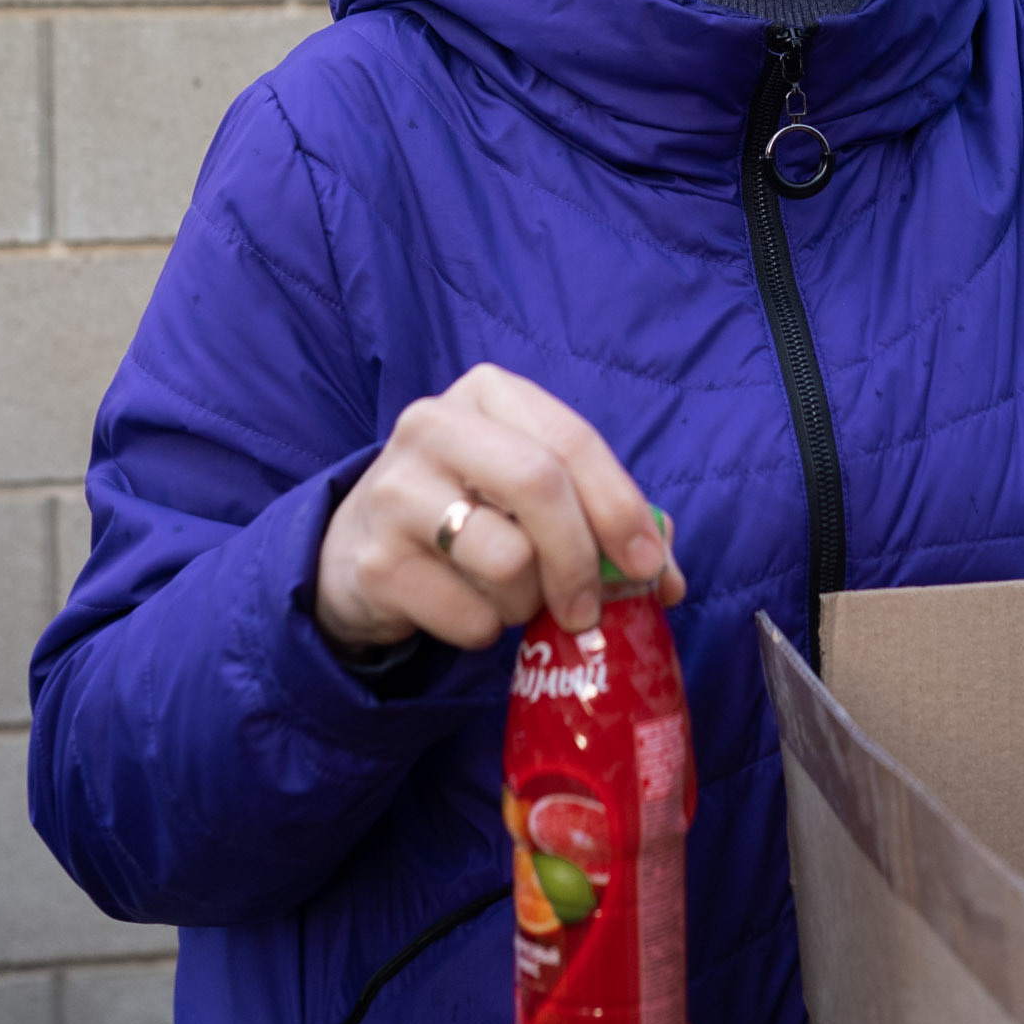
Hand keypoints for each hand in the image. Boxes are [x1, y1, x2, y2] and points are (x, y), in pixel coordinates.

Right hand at [314, 363, 683, 653]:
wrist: (358, 548)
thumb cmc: (471, 510)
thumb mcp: (530, 491)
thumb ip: (601, 518)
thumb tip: (665, 578)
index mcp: (487, 393)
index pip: (571, 439)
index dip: (620, 505)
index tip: (648, 563)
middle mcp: (434, 425)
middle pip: (540, 486)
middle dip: (583, 558)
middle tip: (590, 609)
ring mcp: (396, 490)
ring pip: (509, 559)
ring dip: (529, 601)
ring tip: (513, 598)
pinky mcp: (375, 561)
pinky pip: (468, 615)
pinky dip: (486, 630)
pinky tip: (468, 609)